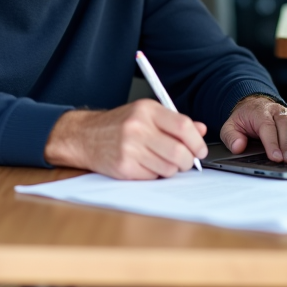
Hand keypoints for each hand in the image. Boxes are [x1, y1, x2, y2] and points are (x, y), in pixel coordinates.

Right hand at [44, 99, 207, 179]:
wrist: (85, 136)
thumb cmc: (119, 125)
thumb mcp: (146, 114)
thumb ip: (174, 122)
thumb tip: (201, 130)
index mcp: (147, 110)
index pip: (183, 127)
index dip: (197, 142)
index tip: (200, 150)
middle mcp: (138, 127)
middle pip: (179, 152)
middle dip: (187, 161)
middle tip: (185, 161)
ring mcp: (129, 148)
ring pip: (168, 167)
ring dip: (170, 168)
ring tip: (160, 160)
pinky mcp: (124, 167)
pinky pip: (153, 177)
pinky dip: (154, 174)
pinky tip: (145, 165)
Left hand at [219, 97, 286, 163]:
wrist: (254, 105)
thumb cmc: (244, 119)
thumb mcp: (230, 126)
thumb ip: (231, 137)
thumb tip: (238, 147)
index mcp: (260, 112)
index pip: (267, 127)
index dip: (272, 143)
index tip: (275, 157)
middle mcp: (276, 110)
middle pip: (285, 126)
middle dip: (286, 144)